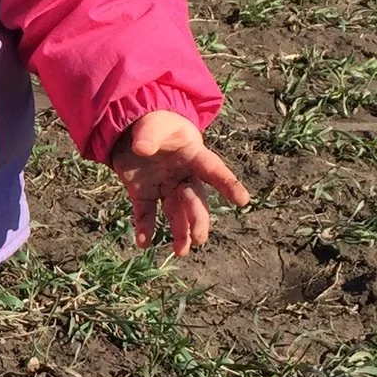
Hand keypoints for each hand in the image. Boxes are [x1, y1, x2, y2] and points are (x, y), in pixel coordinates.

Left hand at [108, 111, 249, 254]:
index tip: (243, 200)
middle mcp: (183, 176)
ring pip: (176, 213)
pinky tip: (143, 243)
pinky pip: (146, 213)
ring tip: (181, 252)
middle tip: (199, 239)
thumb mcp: (153, 125)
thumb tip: (142, 149)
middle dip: (198, 220)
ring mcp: (164, 187)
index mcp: (194, 156)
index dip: (228, 184)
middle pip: (195, 200)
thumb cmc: (155, 124)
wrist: (133, 129)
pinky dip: (144, 228)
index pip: (214, 170)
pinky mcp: (143, 193)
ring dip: (179, 232)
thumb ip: (149, 136)